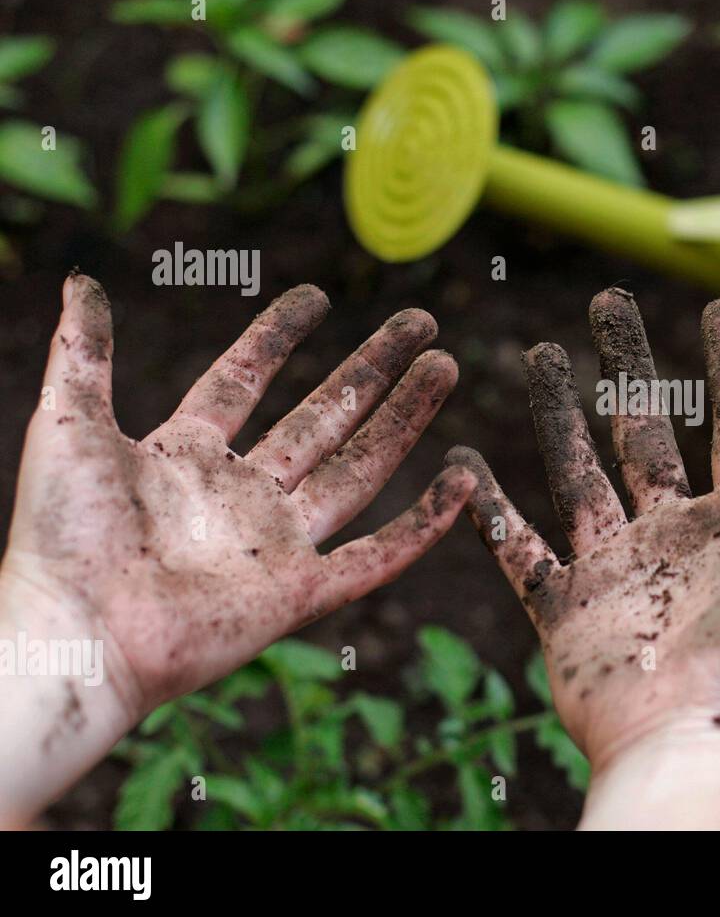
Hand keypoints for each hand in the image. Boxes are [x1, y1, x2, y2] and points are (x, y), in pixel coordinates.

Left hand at [0, 273, 474, 826]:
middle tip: (422, 325)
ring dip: (405, 419)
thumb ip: (83, 353)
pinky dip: (423, 523)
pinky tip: (462, 481)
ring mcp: (276, 544)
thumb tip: (82, 282)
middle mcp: (241, 495)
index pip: (245, 380)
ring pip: (360, 470)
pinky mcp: (300, 593)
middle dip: (374, 368)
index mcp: (186, 455)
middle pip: (325, 417)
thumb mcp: (67, 424)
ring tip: (445, 367)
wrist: (76, 633)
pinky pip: (376, 555)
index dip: (278, 337)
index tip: (318, 296)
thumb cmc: (60, 537)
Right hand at [448, 288, 719, 828]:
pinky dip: (488, 509)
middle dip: (626, 365)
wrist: (699, 746)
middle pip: (645, 432)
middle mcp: (674, 537)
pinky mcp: (566, 609)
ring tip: (539, 355)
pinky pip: (518, 548)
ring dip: (558, 414)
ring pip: (579, 473)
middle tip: (606, 303)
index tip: (717, 306)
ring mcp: (616, 570)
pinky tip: (464, 465)